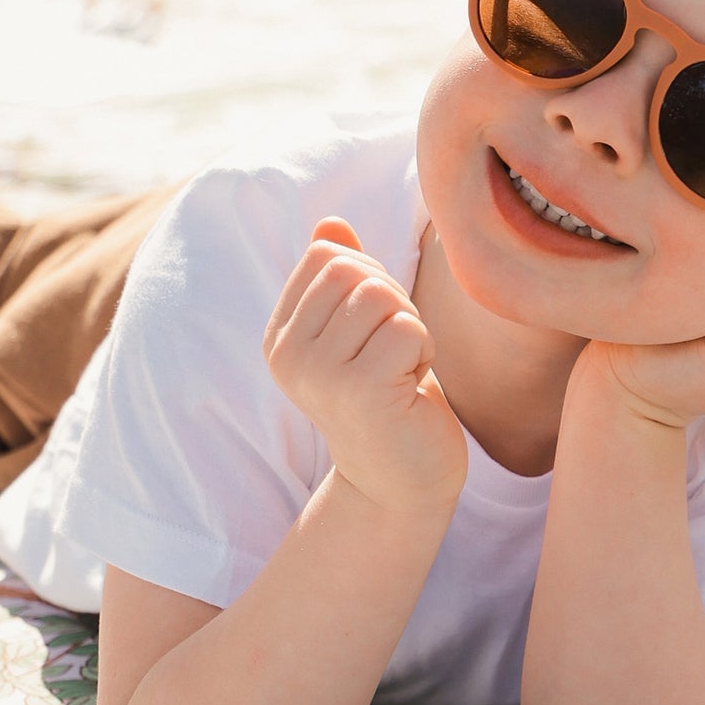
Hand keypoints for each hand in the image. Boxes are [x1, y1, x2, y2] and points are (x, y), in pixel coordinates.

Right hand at [264, 217, 465, 516]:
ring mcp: (318, 374)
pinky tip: (408, 388)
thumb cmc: (388, 398)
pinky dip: (423, 351)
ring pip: (381, 296)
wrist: (401, 480)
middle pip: (353, 271)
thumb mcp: (360, 333)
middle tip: (394, 354)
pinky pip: (406, 328)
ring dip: (410, 328)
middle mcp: (287, 355)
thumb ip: (342, 280)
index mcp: (281, 336)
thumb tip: (331, 224)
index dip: (370, 279)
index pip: (327, 256)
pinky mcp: (357, 391)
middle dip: (393, 303)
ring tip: (400, 371)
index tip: (375, 331)